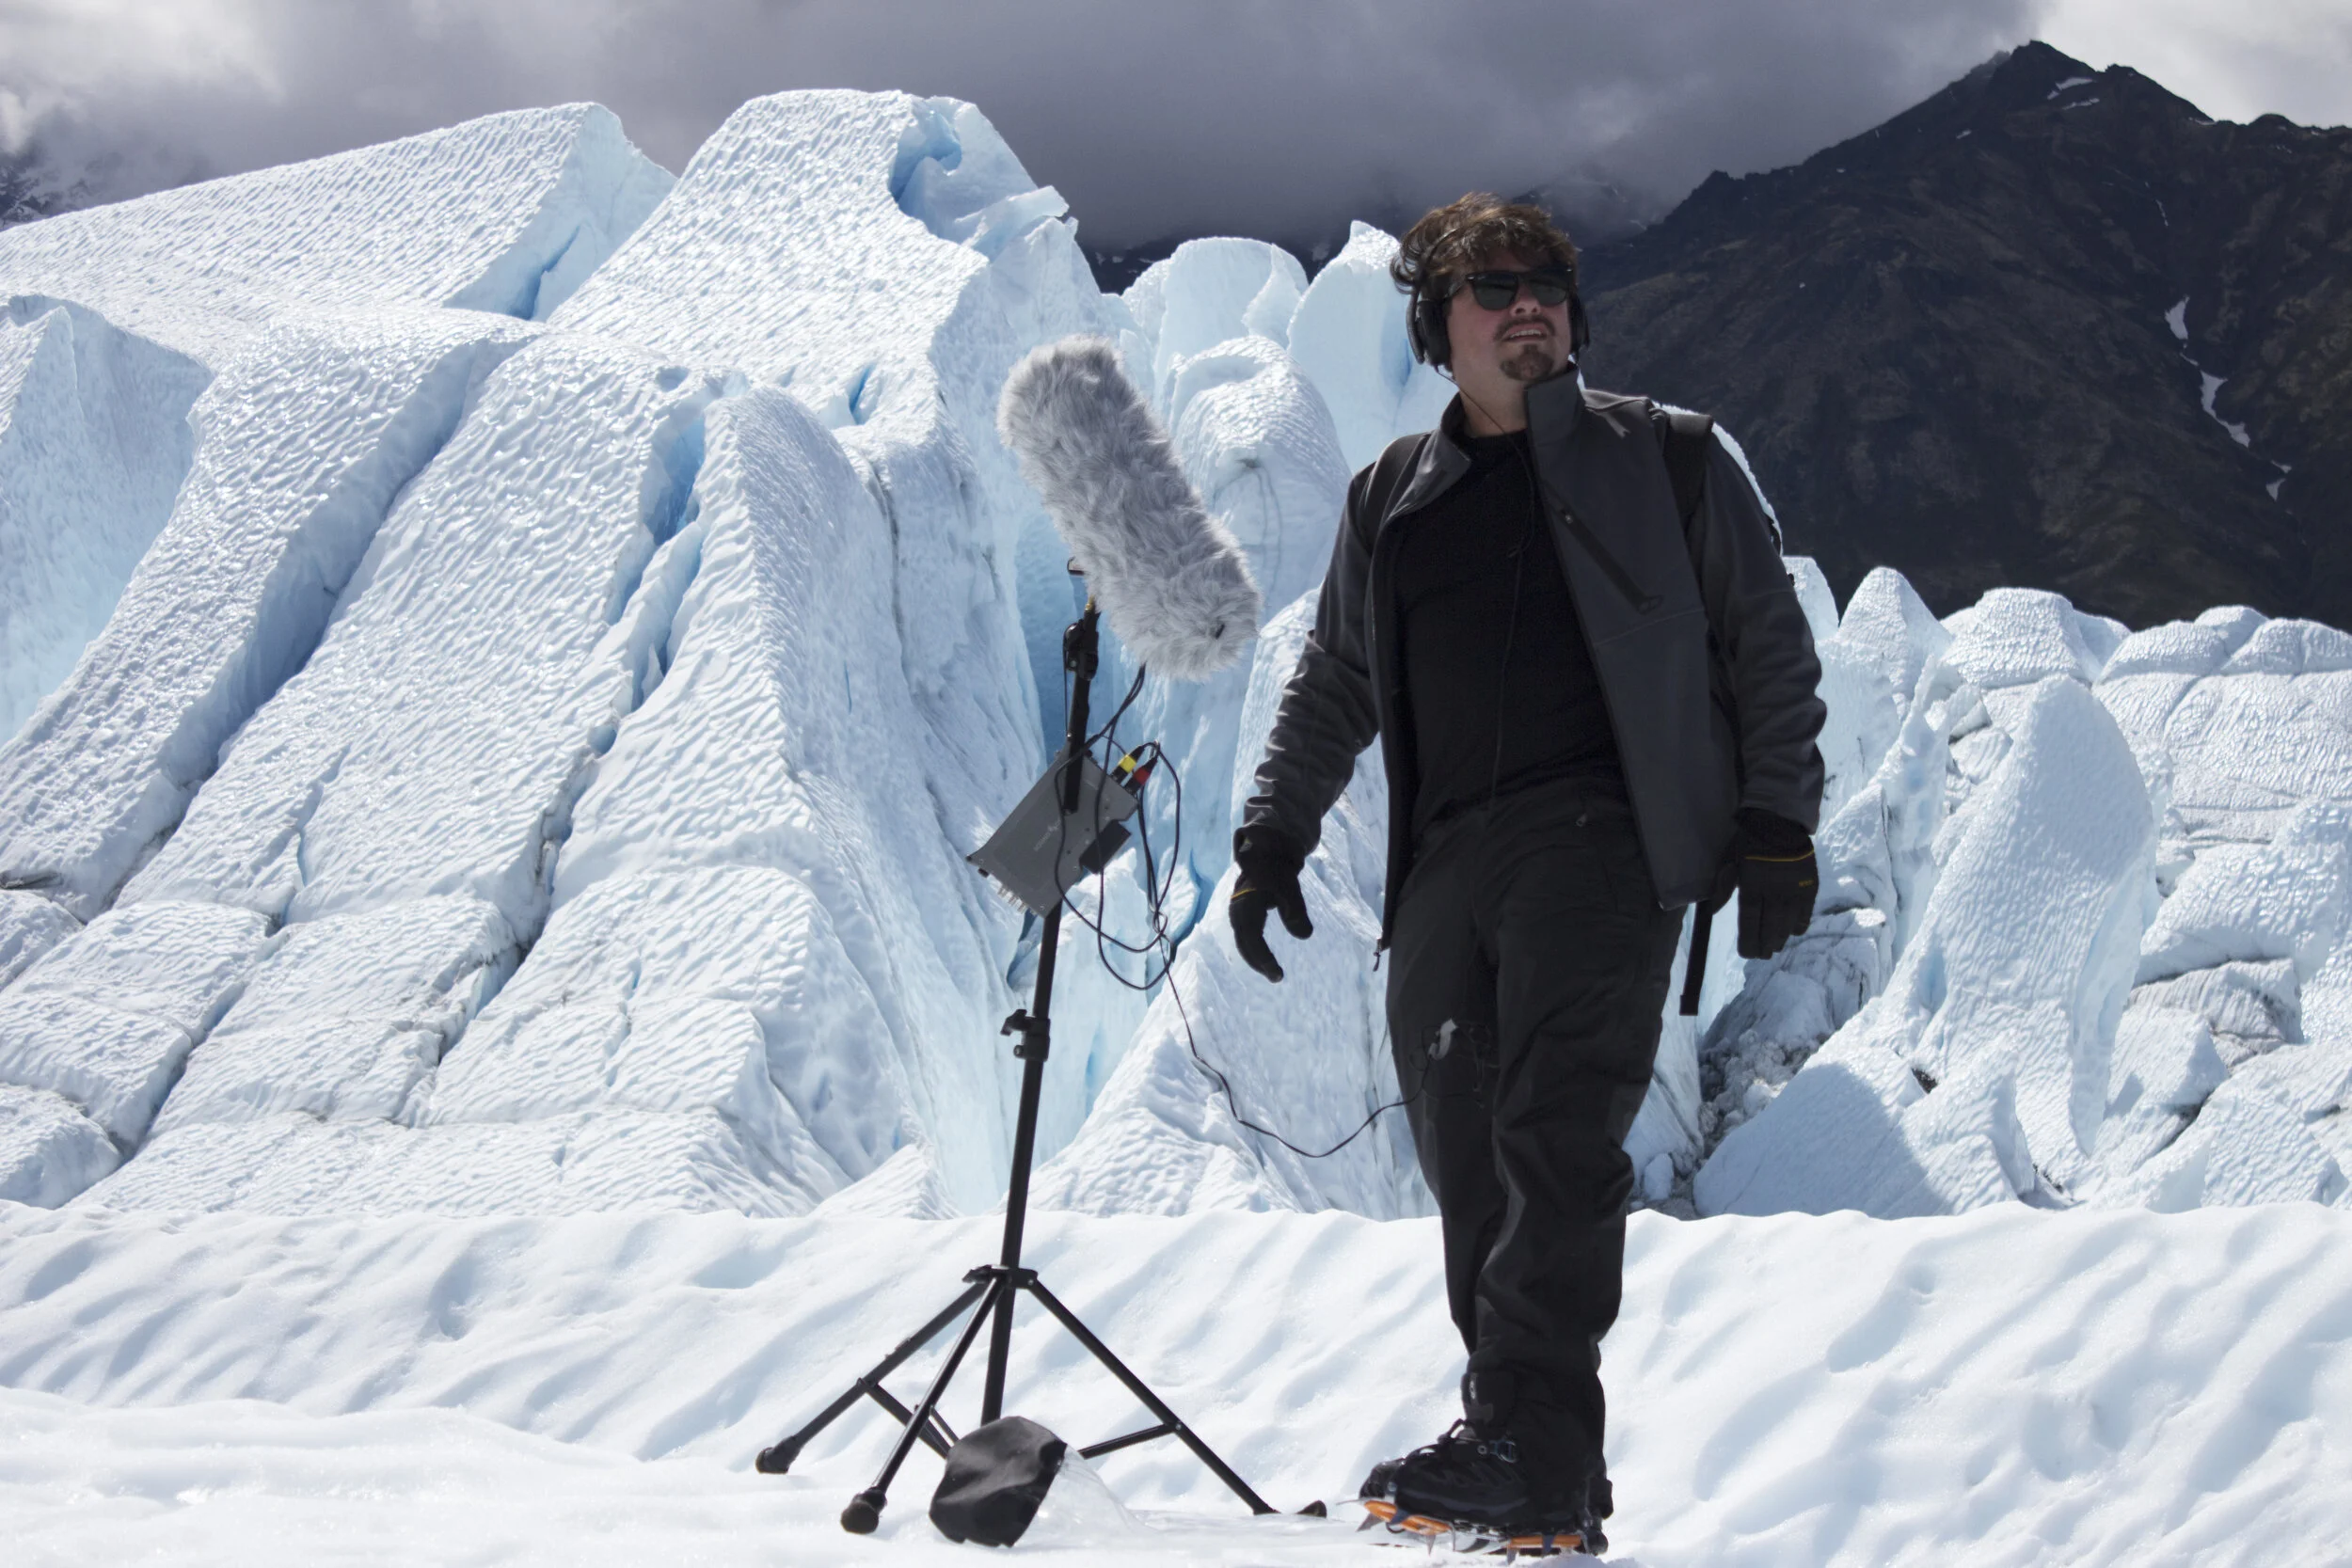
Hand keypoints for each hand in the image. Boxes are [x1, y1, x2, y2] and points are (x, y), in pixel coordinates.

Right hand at [1229, 835, 1312, 981]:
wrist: (1265, 855)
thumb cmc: (1278, 872)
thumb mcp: (1291, 889)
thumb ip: (1297, 912)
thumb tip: (1305, 936)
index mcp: (1246, 905)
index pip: (1253, 939)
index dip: (1264, 958)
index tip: (1278, 973)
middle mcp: (1237, 911)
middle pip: (1245, 944)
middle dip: (1259, 963)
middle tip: (1278, 978)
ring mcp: (1236, 913)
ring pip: (1243, 942)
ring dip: (1255, 958)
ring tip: (1272, 972)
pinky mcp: (1241, 914)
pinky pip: (1245, 936)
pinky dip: (1254, 949)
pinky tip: (1264, 959)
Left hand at [1734, 809, 1816, 959]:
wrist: (1780, 823)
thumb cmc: (1749, 843)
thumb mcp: (1730, 861)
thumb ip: (1722, 887)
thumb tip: (1713, 912)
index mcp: (1752, 886)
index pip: (1750, 923)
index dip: (1749, 942)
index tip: (1747, 953)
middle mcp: (1774, 892)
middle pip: (1770, 929)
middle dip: (1765, 946)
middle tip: (1761, 954)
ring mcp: (1795, 891)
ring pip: (1788, 925)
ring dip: (1780, 939)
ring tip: (1774, 946)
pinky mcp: (1810, 888)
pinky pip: (1805, 914)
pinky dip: (1798, 926)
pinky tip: (1792, 931)